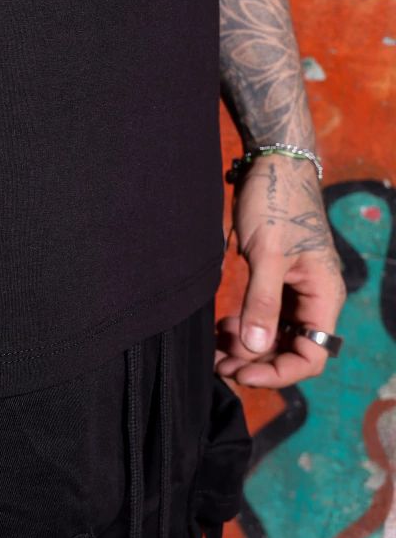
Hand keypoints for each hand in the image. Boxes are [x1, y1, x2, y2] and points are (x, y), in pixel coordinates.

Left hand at [215, 154, 346, 387]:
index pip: (311, 356)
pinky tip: (220, 328)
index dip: (278, 372)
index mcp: (323, 296)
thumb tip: (255, 349)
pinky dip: (244, 327)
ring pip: (274, 335)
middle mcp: (313, 299)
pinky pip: (264, 316)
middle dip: (256, 362)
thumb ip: (262, 302)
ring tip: (214, 349)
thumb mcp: (268, 254)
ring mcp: (294, 290)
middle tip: (217, 364)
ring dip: (247, 347)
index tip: (242, 373)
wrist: (271, 164)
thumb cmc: (277, 203)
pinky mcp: (276, 279)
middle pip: (290, 349)